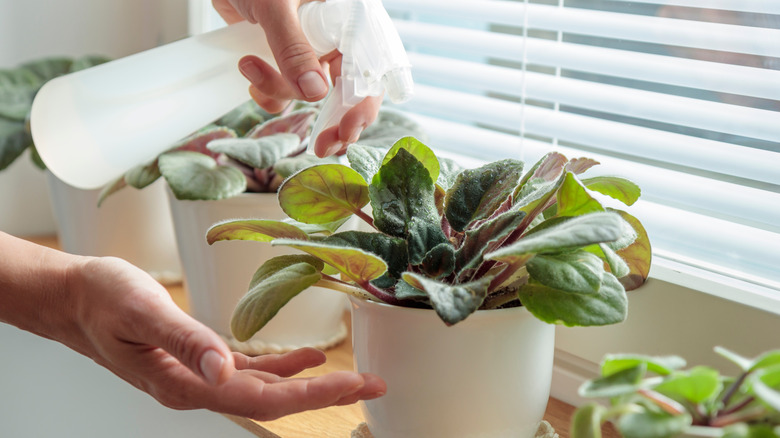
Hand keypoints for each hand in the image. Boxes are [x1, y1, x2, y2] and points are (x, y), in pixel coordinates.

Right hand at [0, 232, 385, 421]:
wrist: (74, 297)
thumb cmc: (102, 299)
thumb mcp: (143, 311)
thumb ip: (184, 339)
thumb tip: (224, 370)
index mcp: (187, 384)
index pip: (264, 398)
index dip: (313, 393)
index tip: (355, 385)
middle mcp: (199, 387)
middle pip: (274, 399)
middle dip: (326, 394)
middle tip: (374, 384)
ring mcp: (202, 376)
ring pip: (267, 388)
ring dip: (311, 384)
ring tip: (354, 377)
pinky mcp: (201, 360)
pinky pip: (251, 372)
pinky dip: (282, 368)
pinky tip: (306, 360)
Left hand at [212, 0, 381, 156]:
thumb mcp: (275, 5)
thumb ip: (293, 47)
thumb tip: (314, 94)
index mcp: (350, 18)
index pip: (371, 69)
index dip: (363, 105)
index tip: (346, 132)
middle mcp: (336, 37)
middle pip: (347, 92)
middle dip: (332, 120)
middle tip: (322, 146)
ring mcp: (310, 48)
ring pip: (307, 94)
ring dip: (278, 91)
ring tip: (250, 65)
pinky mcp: (284, 56)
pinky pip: (283, 89)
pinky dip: (264, 89)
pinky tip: (247, 64)